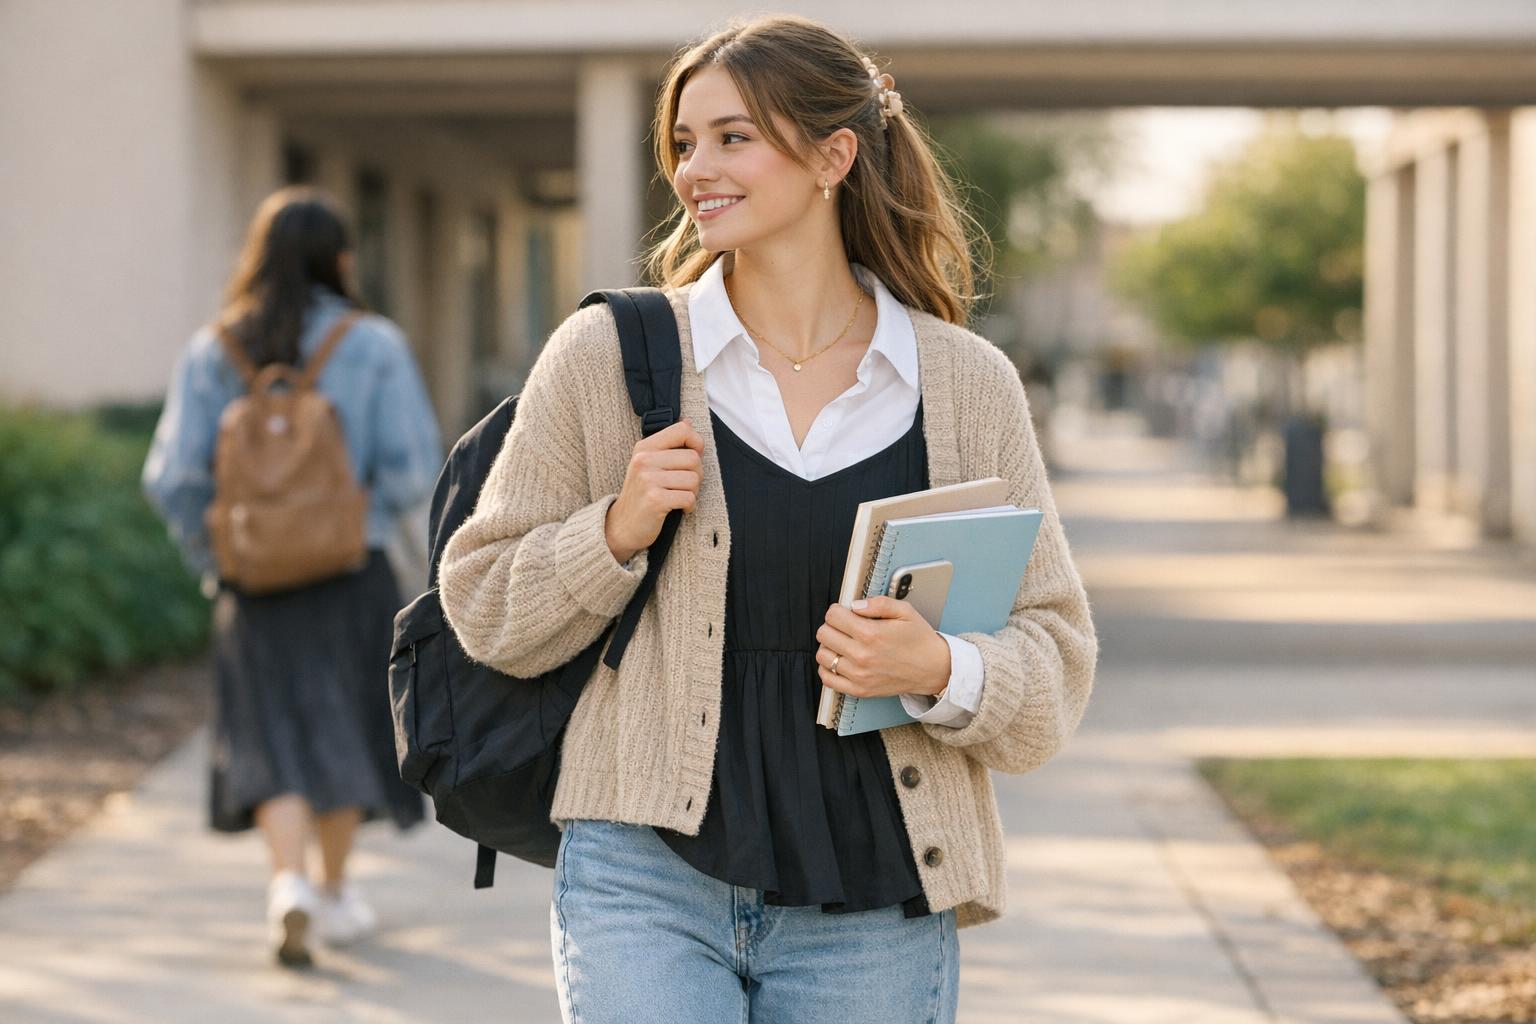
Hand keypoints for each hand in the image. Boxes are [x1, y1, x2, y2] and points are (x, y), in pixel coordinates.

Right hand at [605, 419, 704, 563]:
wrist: (621, 526)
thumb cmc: (641, 495)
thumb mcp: (648, 464)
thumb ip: (669, 444)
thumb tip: (689, 421)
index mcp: (644, 448)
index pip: (682, 430)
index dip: (696, 443)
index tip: (692, 458)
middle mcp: (644, 460)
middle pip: (693, 458)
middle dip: (697, 475)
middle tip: (684, 486)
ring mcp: (648, 480)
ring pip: (694, 479)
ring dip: (692, 492)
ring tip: (678, 497)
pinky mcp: (655, 500)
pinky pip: (689, 498)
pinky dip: (689, 506)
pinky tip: (679, 509)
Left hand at [814, 597, 950, 699]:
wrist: (933, 669)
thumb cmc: (920, 640)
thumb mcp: (905, 611)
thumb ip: (878, 603)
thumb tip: (855, 605)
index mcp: (871, 634)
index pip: (833, 616)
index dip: (837, 610)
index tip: (845, 612)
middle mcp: (862, 656)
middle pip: (823, 634)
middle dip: (832, 626)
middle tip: (844, 626)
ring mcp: (859, 675)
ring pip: (822, 656)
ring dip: (829, 646)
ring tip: (843, 643)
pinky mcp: (859, 690)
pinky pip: (828, 679)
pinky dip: (828, 668)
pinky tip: (840, 660)